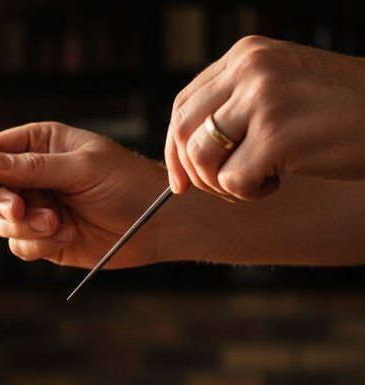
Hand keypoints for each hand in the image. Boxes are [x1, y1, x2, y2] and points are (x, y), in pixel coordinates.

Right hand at [0, 122, 171, 268]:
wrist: (157, 225)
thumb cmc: (126, 183)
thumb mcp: (81, 168)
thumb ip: (33, 167)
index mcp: (40, 145)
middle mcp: (33, 176)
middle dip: (3, 204)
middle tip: (22, 210)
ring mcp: (36, 208)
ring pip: (0, 222)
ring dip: (24, 228)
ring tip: (56, 225)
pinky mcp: (43, 238)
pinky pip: (19, 246)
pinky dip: (37, 245)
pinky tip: (66, 236)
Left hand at [166, 35, 364, 200]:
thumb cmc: (345, 113)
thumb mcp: (285, 88)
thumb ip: (238, 102)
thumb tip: (185, 145)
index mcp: (247, 54)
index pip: (183, 104)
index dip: (176, 147)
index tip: (182, 180)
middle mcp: (251, 68)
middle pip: (183, 131)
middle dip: (194, 172)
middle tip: (224, 188)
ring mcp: (263, 99)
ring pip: (201, 158)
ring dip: (223, 184)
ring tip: (260, 180)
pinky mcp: (276, 135)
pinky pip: (231, 181)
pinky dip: (250, 193)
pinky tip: (281, 182)